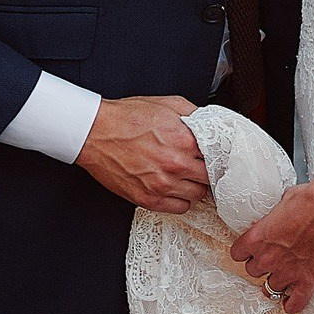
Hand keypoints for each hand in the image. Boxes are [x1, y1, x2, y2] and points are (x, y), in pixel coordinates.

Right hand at [77, 95, 209, 213]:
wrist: (95, 133)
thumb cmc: (126, 118)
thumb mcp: (166, 104)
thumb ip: (193, 114)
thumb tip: (210, 123)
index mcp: (184, 140)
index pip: (217, 155)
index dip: (216, 155)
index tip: (213, 155)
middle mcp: (176, 164)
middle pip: (210, 178)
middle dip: (207, 171)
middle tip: (200, 166)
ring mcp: (162, 185)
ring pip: (198, 196)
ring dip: (195, 187)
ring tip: (185, 177)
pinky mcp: (148, 199)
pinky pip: (180, 208)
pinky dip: (180, 200)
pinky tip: (174, 188)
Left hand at [229, 179, 313, 313]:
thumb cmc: (308, 200)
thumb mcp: (281, 203)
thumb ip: (275, 217)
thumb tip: (279, 216)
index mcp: (256, 238)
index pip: (237, 254)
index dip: (246, 253)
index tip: (253, 250)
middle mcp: (267, 259)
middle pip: (253, 271)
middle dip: (262, 265)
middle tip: (273, 259)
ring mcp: (287, 272)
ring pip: (271, 288)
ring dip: (276, 283)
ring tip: (284, 278)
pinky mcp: (308, 281)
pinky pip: (295, 303)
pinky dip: (292, 304)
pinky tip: (291, 301)